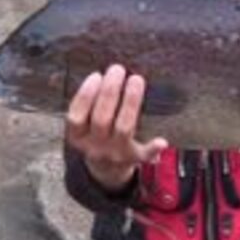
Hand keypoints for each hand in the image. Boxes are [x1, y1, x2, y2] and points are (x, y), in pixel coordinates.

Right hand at [65, 64, 168, 190]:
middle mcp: (94, 147)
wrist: (106, 170)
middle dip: (109, 92)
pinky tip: (162, 141)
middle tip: (117, 69)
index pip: (76, 117)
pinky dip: (153, 148)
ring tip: (136, 79)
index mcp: (77, 137)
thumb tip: (101, 75)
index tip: (96, 75)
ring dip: (130, 103)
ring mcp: (115, 153)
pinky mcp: (134, 158)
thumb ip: (88, 104)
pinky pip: (144, 155)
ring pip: (123, 128)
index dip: (85, 96)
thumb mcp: (82, 126)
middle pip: (101, 119)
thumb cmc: (95, 135)